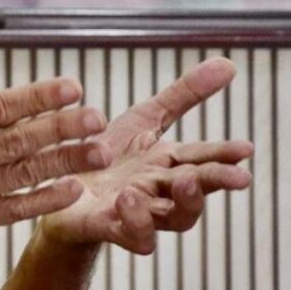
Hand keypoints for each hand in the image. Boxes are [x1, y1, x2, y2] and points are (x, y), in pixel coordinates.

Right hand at [0, 1, 111, 256]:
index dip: (36, 97)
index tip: (70, 86)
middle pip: (16, 143)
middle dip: (60, 129)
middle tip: (96, 116)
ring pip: (22, 176)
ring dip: (65, 162)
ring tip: (100, 150)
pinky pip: (13, 211)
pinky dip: (44, 201)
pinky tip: (73, 188)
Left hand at [40, 58, 253, 253]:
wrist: (55, 188)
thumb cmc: (105, 156)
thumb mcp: (142, 119)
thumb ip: (182, 96)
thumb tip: (228, 64)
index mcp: (166, 164)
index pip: (202, 159)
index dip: (224, 155)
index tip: (246, 148)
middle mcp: (157, 191)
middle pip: (195, 191)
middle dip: (216, 183)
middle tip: (238, 178)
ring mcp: (135, 213)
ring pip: (172, 219)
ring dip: (184, 204)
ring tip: (183, 180)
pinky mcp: (107, 227)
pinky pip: (132, 235)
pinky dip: (136, 222)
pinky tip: (129, 199)